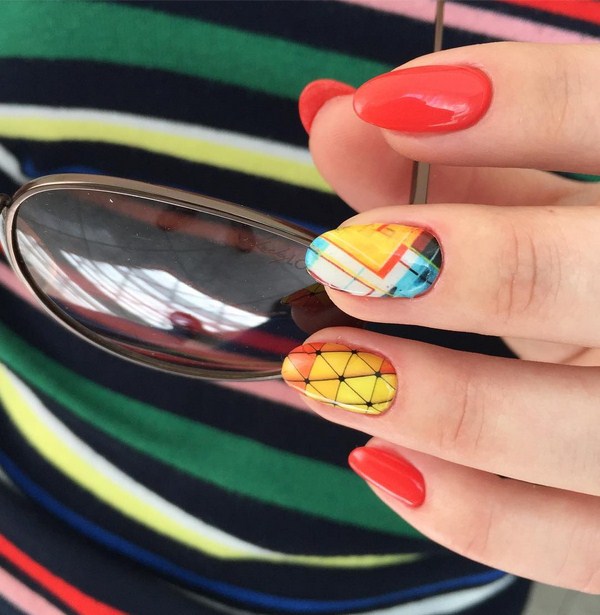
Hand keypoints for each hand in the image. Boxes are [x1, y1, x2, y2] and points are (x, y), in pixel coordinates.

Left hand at [283, 43, 599, 592]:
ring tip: (323, 372)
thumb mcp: (541, 205)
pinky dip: (466, 511)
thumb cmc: (586, 269)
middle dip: (458, 267)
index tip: (382, 109)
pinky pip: (569, 541)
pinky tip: (383, 460)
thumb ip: (453, 158)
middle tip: (342, 262)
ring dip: (428, 401)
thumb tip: (334, 120)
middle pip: (589, 281)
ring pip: (568, 428)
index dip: (515, 98)